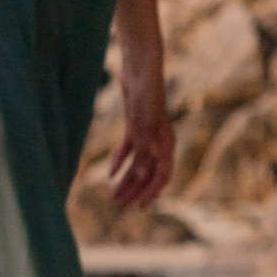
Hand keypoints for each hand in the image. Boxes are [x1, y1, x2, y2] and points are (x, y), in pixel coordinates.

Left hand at [105, 83, 174, 207]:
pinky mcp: (135, 125)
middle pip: (148, 173)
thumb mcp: (142, 126)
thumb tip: (140, 177)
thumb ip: (142, 152)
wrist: (141, 69)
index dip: (151, 192)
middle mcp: (159, 141)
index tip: (140, 207)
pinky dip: (120, 161)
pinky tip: (110, 173)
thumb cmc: (146, 96)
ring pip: (137, 163)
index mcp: (166, 144)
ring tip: (114, 195)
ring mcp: (147, 133)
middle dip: (135, 191)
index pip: (162, 176)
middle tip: (120, 206)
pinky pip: (129, 149)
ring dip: (126, 179)